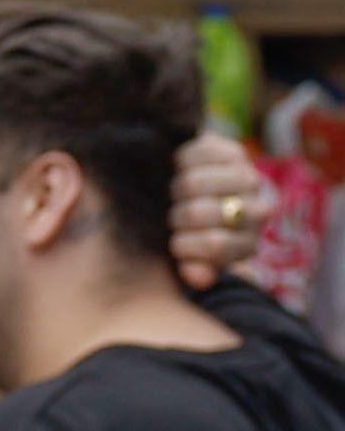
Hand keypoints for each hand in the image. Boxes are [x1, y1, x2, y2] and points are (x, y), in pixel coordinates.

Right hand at [173, 128, 270, 292]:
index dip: (184, 245)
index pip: (214, 245)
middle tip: (172, 215)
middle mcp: (258, 210)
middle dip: (176, 215)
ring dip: (175, 188)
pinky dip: (179, 162)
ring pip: (192, 183)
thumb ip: (194, 267)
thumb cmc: (192, 233)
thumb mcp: (192, 257)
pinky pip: (195, 154)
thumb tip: (197, 277)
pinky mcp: (234, 153)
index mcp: (248, 243)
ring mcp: (248, 179)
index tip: (174, 243)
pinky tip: (178, 169)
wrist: (199, 194)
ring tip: (174, 194)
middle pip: (197, 212)